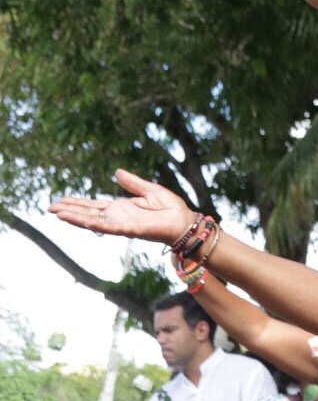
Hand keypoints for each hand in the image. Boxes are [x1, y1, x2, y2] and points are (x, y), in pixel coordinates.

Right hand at [49, 171, 196, 245]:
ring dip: (75, 217)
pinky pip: (106, 226)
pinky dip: (91, 222)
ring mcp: (120, 223)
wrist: (183, 221)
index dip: (77, 203)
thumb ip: (132, 183)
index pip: (94, 205)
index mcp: (121, 207)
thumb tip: (117, 172)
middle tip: (50, 208)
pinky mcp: (127, 229)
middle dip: (70, 210)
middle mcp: (117, 216)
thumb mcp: (149, 189)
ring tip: (57, 213)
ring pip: (92, 220)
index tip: (61, 200)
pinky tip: (77, 219)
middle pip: (88, 212)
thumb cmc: (171, 207)